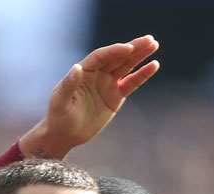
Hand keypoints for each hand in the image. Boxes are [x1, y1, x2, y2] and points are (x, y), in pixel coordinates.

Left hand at [18, 35, 160, 159]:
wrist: (65, 134)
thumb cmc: (58, 117)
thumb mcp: (60, 102)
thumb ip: (68, 85)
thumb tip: (77, 68)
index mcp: (83, 71)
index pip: (101, 56)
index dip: (115, 51)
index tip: (129, 48)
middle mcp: (97, 74)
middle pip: (117, 57)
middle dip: (133, 48)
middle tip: (149, 39)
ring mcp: (107, 84)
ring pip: (126, 66)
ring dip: (140, 56)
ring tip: (154, 45)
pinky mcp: (116, 96)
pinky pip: (131, 83)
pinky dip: (142, 74)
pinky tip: (154, 65)